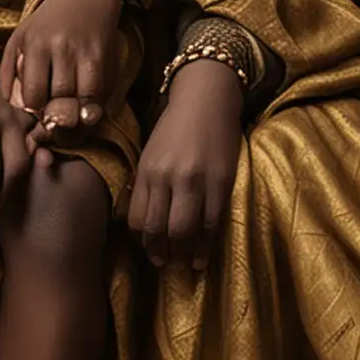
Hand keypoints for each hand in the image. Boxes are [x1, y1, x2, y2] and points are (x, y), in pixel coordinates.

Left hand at [0, 0, 121, 144]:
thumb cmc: (47, 23)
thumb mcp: (20, 39)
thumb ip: (8, 74)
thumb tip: (7, 110)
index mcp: (36, 44)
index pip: (34, 95)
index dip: (34, 112)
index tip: (34, 113)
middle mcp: (62, 48)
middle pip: (59, 99)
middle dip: (55, 117)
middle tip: (51, 122)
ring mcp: (87, 52)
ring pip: (84, 99)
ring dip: (76, 116)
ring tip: (68, 120)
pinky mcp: (106, 56)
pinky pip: (101, 92)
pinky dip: (93, 106)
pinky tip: (85, 109)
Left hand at [129, 59, 244, 269]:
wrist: (207, 97)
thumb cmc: (176, 125)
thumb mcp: (150, 152)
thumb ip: (144, 185)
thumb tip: (137, 222)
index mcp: (148, 171)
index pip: (138, 221)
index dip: (142, 243)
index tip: (149, 250)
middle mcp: (169, 178)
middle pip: (160, 231)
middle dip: (161, 254)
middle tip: (165, 262)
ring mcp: (197, 180)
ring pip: (185, 231)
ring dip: (183, 253)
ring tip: (184, 261)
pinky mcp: (221, 181)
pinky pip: (212, 222)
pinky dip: (206, 244)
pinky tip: (202, 255)